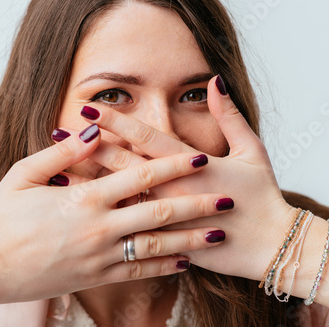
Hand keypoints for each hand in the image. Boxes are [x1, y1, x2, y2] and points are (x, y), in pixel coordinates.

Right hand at [0, 123, 232, 307]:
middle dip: (196, 204)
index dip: (174, 167)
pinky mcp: (94, 278)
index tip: (202, 159)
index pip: (140, 176)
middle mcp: (99, 228)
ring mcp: (99, 256)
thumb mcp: (24, 174)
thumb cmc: (1, 217)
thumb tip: (95, 132)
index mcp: (84, 198)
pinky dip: (164, 266)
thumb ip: (63, 153)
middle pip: (159, 212)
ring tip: (219, 232)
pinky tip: (186, 261)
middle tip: (227, 198)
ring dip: (190, 238)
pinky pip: (137, 271)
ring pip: (156, 246)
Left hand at [65, 75, 293, 280]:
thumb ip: (230, 115)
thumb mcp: (252, 150)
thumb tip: (214, 81)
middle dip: (88, 149)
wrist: (272, 247)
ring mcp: (166, 219)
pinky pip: (129, 231)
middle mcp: (172, 190)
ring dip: (88, 184)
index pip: (144, 138)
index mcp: (190, 165)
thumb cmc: (263, 196)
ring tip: (56, 174)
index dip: (115, 121)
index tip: (88, 107)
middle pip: (122, 166)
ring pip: (119, 199)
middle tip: (57, 136)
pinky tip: (80, 213)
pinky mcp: (165, 242)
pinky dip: (104, 219)